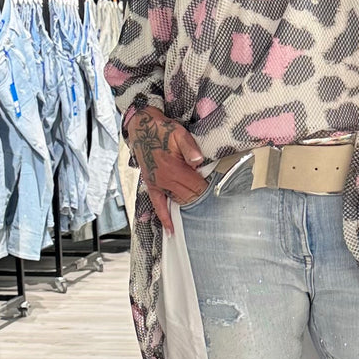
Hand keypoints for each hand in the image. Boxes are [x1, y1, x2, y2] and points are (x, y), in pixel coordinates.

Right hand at [126, 108, 207, 233]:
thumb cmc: (163, 130)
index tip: (217, 191)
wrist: (142, 128)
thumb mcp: (179, 133)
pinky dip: (165, 218)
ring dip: (188, 208)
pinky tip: (171, 230)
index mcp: (174, 169)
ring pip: (177, 202)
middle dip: (200, 199)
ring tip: (200, 219)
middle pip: (189, 196)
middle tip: (212, 204)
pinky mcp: (152, 186)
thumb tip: (199, 161)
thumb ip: (190, 148)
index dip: (207, 189)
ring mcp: (158, 185)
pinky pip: (158, 205)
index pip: (196, 186)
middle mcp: (165, 180)